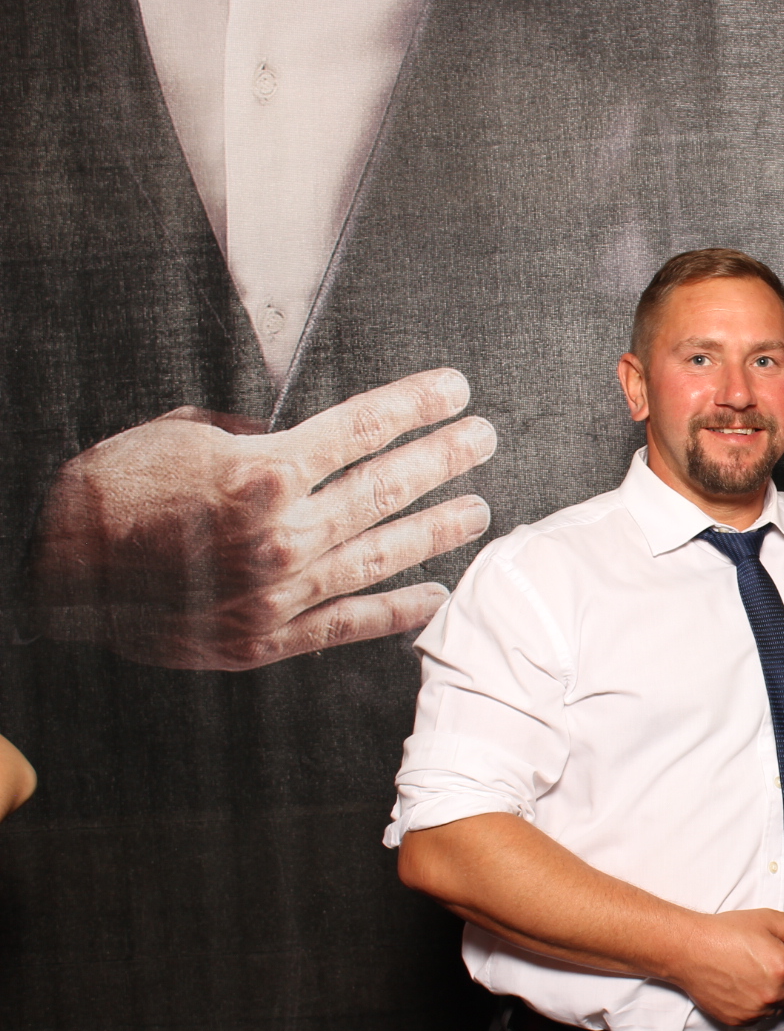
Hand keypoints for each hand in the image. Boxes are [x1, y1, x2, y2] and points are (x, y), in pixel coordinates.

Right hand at [25, 369, 495, 670]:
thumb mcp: (182, 435)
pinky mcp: (266, 639)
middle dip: (442, 459)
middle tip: (483, 440)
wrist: (54, 570)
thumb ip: (255, 436)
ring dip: (437, 530)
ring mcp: (278, 592)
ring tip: (477, 510)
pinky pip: (348, 625)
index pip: (361, 430)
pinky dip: (396, 613)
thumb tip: (301, 437)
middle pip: (385, 489)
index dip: (416, 406)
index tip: (455, 390)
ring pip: (381, 556)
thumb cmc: (112, 493)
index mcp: (262, 474)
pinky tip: (434, 597)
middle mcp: (280, 535)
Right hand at [675, 908, 783, 1027]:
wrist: (690, 950)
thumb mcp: (767, 918)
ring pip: (780, 1004)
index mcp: (783, 969)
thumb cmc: (725, 933)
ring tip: (753, 972)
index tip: (781, 949)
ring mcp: (755, 1011)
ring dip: (775, 992)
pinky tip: (743, 985)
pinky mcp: (739, 1020)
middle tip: (767, 960)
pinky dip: (757, 1003)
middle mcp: (772, 995)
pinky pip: (760, 1015)